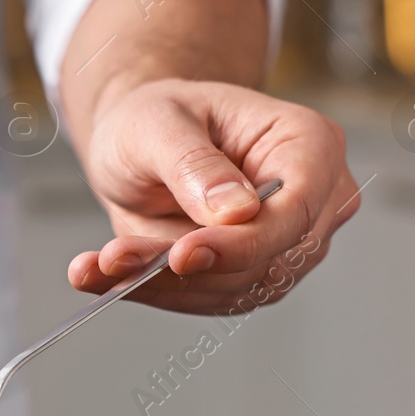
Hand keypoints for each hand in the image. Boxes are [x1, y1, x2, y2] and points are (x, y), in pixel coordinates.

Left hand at [68, 79, 358, 313]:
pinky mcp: (254, 274)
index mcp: (309, 144)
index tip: (183, 254)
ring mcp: (287, 243)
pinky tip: (105, 276)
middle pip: (269, 260)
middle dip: (190, 270)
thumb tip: (235, 213)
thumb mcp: (159, 123)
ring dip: (162, 284)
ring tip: (102, 263)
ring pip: (234, 289)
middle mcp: (313, 200)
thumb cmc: (160, 117)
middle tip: (117, 259)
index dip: (244, 243)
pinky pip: (208, 298)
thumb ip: (194, 165)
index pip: (295, 212)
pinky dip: (155, 291)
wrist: (143, 142)